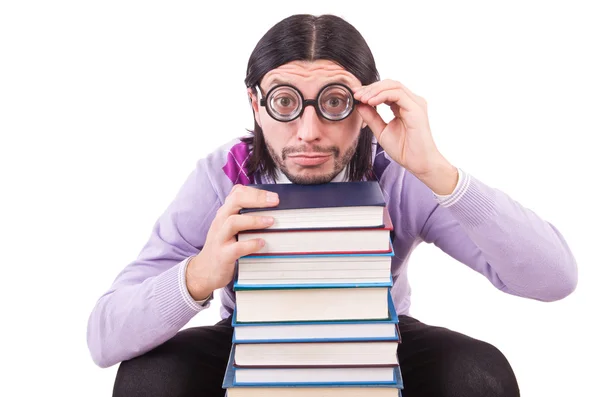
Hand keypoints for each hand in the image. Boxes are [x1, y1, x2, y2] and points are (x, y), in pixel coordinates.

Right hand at [185, 185, 278, 299]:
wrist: (203, 271)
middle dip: (257, 199)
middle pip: (235, 201)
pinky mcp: (223, 255)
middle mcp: (221, 222)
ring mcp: (220, 238)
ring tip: (271, 221)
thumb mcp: (229, 228)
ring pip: (234, 222)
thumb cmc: (222, 247)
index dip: (256, 192)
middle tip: (275, 201)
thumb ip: (243, 216)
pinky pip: (237, 247)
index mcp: (224, 214)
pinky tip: (262, 243)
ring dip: (254, 220)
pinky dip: (251, 244)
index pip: (237, 193)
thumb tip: (270, 209)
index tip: (273, 196)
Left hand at [354, 79, 457, 193]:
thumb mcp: (381, 131)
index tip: (356, 96)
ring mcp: (415, 104)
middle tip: (357, 95)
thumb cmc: (404, 150)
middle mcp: (411, 102)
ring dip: (375, 90)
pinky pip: (398, 94)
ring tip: (362, 98)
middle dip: (370, 88)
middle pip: (389, 84)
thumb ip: (372, 118)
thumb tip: (360, 105)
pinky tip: (371, 102)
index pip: (386, 90)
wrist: (418, 163)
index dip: (370, 91)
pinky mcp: (416, 109)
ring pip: (393, 86)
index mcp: (404, 106)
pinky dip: (382, 96)